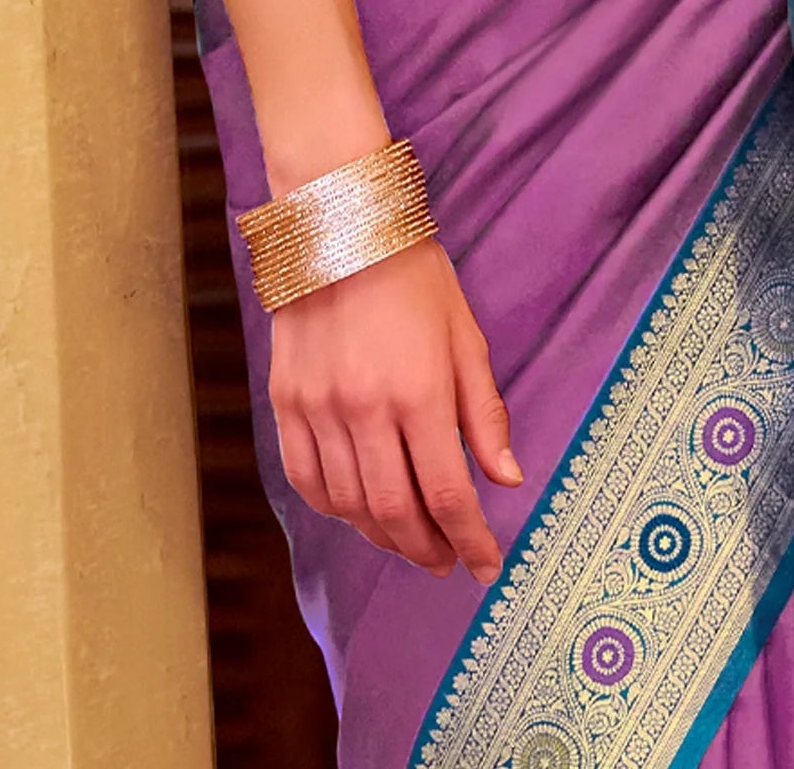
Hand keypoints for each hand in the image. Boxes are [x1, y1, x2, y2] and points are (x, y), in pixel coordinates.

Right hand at [269, 236, 520, 577]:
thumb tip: (506, 479)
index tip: (487, 566)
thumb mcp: (464, 336)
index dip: (472, 540)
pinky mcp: (287, 402)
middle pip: (396, 513)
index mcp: (419, 391)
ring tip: (410, 538)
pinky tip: (359, 510)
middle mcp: (364, 408)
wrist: (341, 227)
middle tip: (448, 559)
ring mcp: (319, 408)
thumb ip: (484, 412)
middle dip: (428, 548)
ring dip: (383, 536)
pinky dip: (335, 509)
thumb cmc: (413, 276)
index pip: (448, 494)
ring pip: (350, 506)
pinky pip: (307, 480)